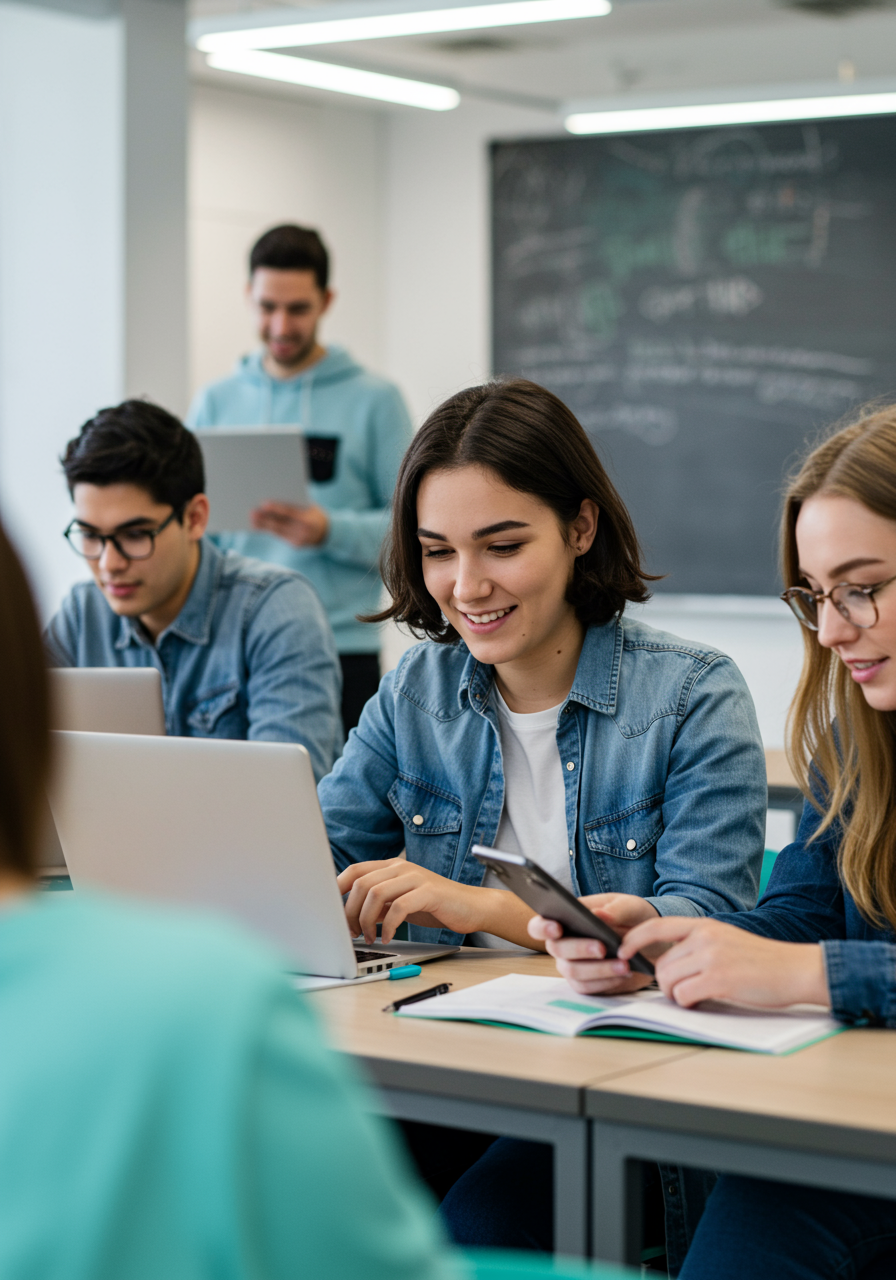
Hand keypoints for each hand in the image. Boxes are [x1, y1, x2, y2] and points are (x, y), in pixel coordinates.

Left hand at [251, 501, 328, 546]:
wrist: (330, 533)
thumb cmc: (316, 515)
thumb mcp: (311, 507)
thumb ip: (296, 507)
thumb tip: (275, 504)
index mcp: (308, 519)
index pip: (289, 513)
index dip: (276, 509)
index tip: (264, 505)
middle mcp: (303, 531)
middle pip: (281, 524)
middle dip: (265, 519)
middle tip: (252, 513)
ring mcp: (299, 540)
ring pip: (278, 532)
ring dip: (264, 526)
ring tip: (253, 520)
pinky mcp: (295, 545)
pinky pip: (281, 536)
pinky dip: (270, 531)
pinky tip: (260, 527)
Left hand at [337, 859, 537, 945]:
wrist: (471, 906)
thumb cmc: (433, 905)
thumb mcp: (400, 901)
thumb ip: (378, 903)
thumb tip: (348, 916)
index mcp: (391, 867)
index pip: (354, 870)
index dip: (337, 889)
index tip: (329, 911)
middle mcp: (401, 867)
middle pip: (361, 883)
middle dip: (350, 911)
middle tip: (352, 932)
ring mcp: (415, 878)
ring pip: (376, 893)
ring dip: (366, 920)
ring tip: (369, 937)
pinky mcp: (429, 892)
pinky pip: (399, 907)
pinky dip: (388, 926)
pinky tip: (387, 937)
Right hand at [528, 893, 660, 994]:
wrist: (650, 940)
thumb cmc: (632, 918)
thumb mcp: (630, 907)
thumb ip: (617, 909)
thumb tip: (599, 914)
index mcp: (564, 919)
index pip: (539, 925)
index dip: (542, 927)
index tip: (557, 927)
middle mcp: (562, 944)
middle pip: (556, 949)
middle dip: (579, 948)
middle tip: (601, 947)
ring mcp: (572, 966)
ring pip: (573, 972)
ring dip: (598, 968)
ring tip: (623, 964)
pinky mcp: (586, 984)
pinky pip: (588, 988)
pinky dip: (606, 981)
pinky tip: (624, 973)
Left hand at [617, 916, 829, 1009]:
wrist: (797, 969)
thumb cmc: (763, 962)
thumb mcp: (727, 940)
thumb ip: (699, 946)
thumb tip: (669, 965)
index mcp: (704, 925)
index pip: (656, 926)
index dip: (634, 939)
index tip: (622, 951)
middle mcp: (704, 937)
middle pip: (661, 963)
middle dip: (664, 983)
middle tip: (681, 993)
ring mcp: (711, 957)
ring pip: (668, 980)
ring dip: (675, 995)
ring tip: (693, 998)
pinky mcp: (719, 979)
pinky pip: (684, 995)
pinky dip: (688, 1003)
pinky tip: (703, 1002)